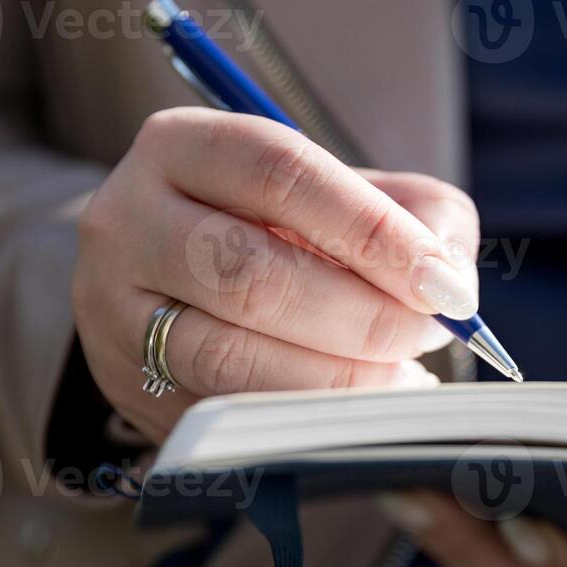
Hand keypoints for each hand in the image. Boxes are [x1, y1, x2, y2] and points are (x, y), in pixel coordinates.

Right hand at [72, 107, 480, 442]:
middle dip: (361, 315)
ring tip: (400, 378)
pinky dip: (301, 420)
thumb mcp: (350, 194)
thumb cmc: (284, 230)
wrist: (174, 283)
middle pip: (250, 273)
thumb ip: (418, 214)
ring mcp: (115, 311)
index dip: (372, 230)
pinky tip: (355, 412)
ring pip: (227, 358)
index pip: (281, 173)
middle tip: (426, 334)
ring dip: (334, 379)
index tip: (441, 283)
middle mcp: (129, 221)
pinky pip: (219, 417)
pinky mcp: (125, 388)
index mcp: (184, 147)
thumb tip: (450, 276)